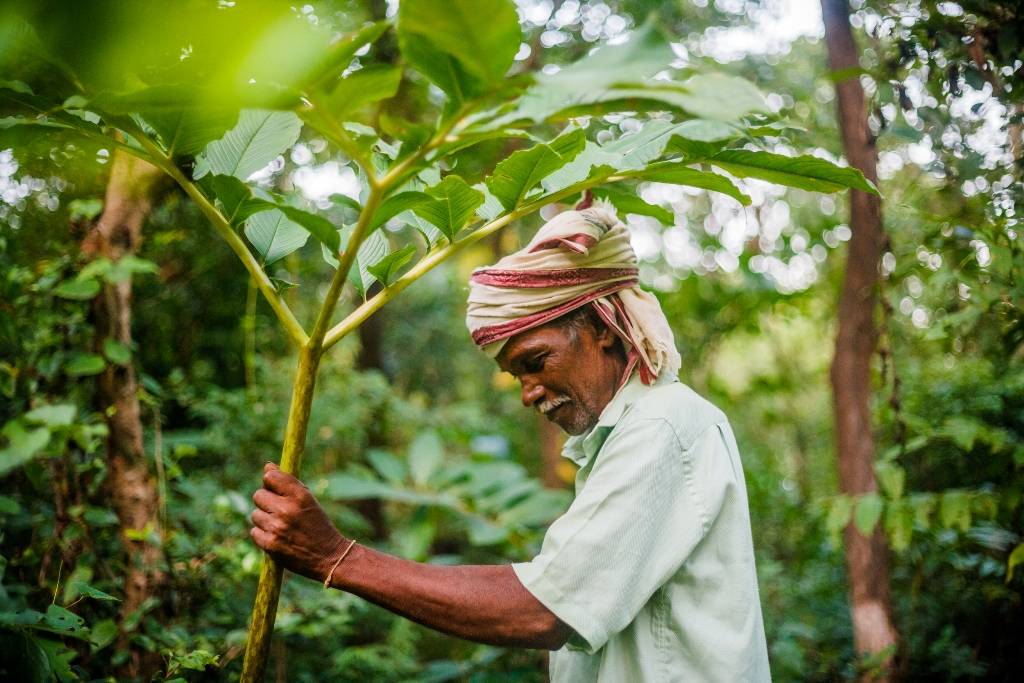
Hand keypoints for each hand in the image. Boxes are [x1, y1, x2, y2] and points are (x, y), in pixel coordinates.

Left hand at [250, 462, 345, 582]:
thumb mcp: (309, 500)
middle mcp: (287, 509)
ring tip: (280, 526)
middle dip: (265, 501)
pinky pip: (254, 532)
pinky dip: (262, 534)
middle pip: (258, 495)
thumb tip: (267, 467)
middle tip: (277, 509)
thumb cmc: (318, 525)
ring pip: (255, 514)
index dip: (270, 481)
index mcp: (300, 495)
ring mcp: (277, 527)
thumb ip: (288, 484)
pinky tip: (276, 536)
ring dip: (264, 519)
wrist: (329, 556)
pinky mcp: (270, 544)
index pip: (270, 477)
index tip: (274, 488)